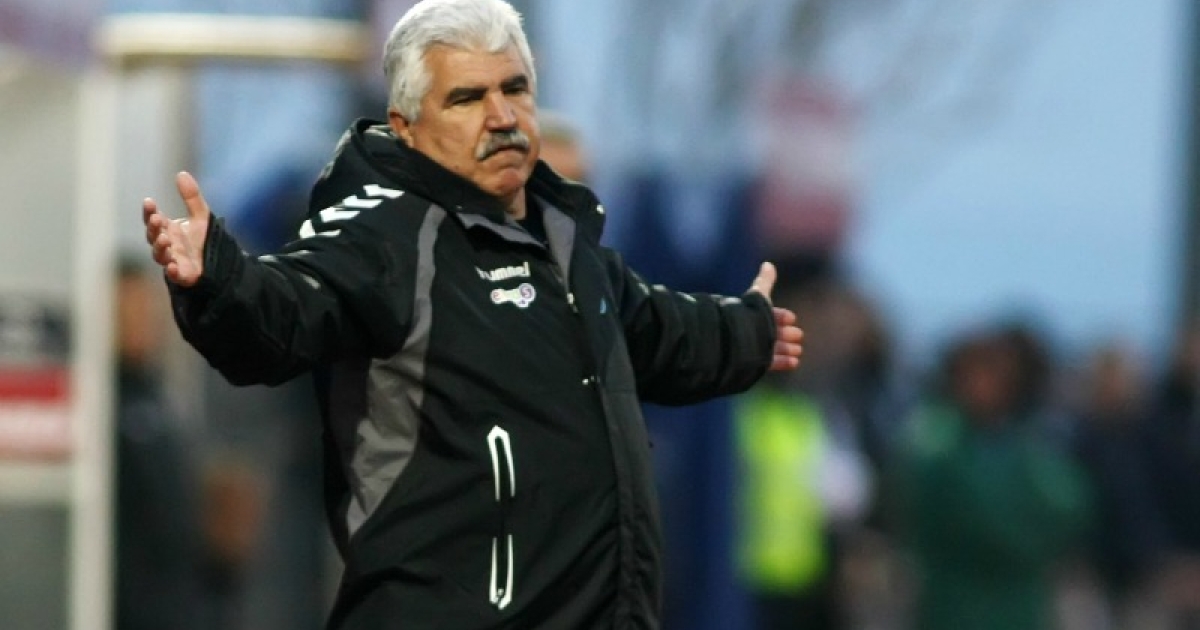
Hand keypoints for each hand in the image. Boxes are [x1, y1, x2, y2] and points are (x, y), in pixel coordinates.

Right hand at [143, 171, 210, 286]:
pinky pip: (174, 275)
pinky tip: (172, 266)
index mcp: (168, 230)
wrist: (218, 263)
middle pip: (153, 237)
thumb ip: (191, 197)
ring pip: (160, 255)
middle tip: (157, 219)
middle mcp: (167, 245)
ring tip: (164, 239)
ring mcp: (173, 260)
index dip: (149, 212)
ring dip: (160, 247)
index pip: (153, 220)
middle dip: (153, 228)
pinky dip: (172, 271)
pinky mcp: (183, 275)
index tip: (149, 201)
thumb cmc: (203, 240)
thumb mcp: (201, 215)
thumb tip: (181, 173)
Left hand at [748, 262, 802, 370]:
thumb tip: (768, 264)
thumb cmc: (747, 317)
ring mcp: (754, 348)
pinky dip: (784, 362)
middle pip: (772, 333)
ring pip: (774, 348)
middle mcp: (752, 332)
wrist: (736, 342)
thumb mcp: (758, 297)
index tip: (791, 319)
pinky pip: (771, 363)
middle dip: (786, 334)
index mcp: (751, 316)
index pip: (769, 315)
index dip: (781, 317)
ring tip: (798, 350)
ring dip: (787, 349)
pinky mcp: (755, 363)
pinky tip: (794, 362)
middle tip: (798, 335)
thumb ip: (764, 282)